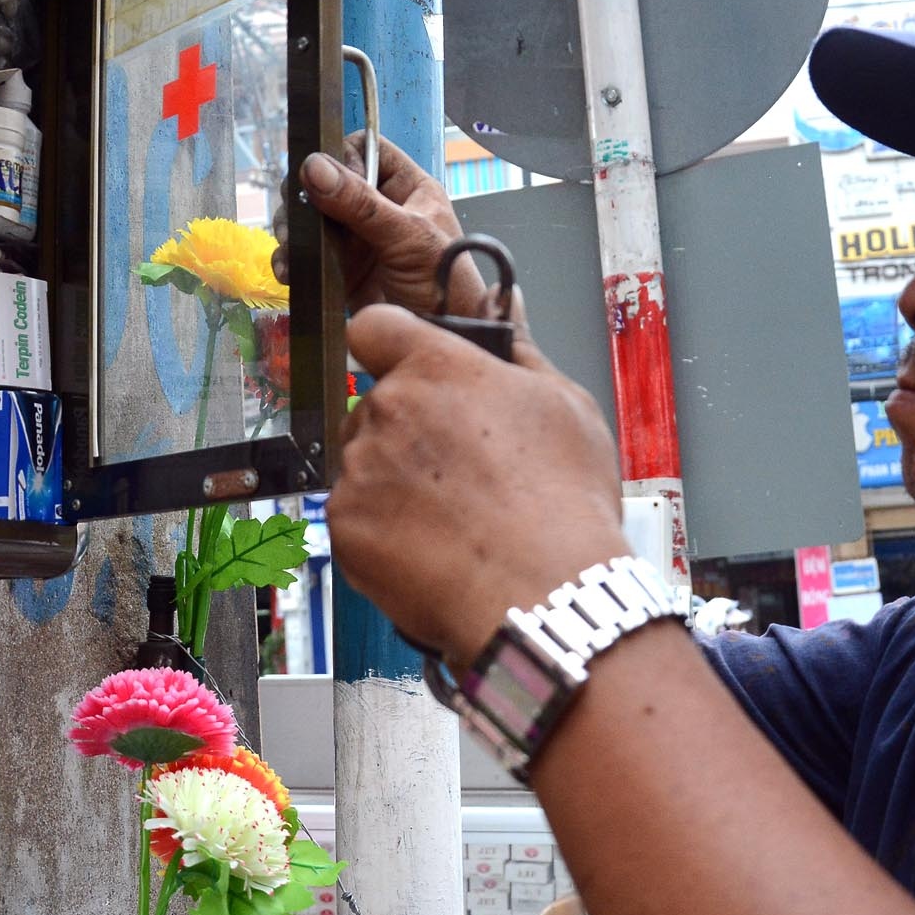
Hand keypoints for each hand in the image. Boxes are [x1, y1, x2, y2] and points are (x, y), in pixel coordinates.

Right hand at [271, 132, 488, 316]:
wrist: (441, 334)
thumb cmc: (445, 283)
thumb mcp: (407, 237)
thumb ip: (361, 204)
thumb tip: (314, 167)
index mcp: (406, 187)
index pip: (365, 148)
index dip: (343, 158)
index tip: (331, 183)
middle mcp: (379, 207)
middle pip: (328, 181)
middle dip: (306, 195)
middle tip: (296, 213)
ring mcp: (358, 237)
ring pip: (311, 216)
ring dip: (293, 228)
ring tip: (291, 244)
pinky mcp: (341, 268)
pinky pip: (308, 253)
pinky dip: (292, 258)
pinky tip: (290, 268)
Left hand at [328, 304, 629, 668]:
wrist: (544, 595)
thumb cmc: (564, 505)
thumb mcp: (568, 408)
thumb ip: (522, 355)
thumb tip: (508, 319)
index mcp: (438, 370)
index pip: (375, 326)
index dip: (388, 344)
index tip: (405, 365)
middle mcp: (388, 410)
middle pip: (374, 405)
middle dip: (406, 429)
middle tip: (457, 467)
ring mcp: (360, 470)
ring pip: (364, 463)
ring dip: (394, 481)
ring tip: (454, 517)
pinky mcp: (346, 526)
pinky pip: (355, 517)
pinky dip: (384, 531)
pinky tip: (434, 547)